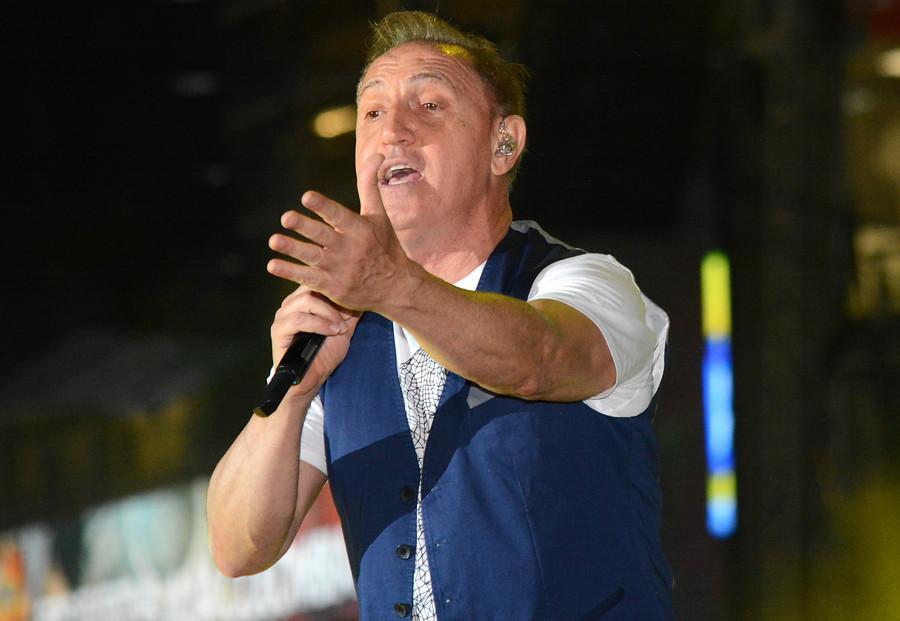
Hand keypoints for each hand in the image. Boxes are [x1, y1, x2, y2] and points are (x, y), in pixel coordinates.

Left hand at [267, 153, 417, 312]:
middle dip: (305, 227)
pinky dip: (290, 273)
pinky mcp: (332, 287)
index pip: (339, 216)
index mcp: (359, 230)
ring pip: (312, 256)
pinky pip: (308, 279)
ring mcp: (340, 270)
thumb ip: (370, 186)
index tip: (307, 197)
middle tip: (286, 217)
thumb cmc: (385, 246)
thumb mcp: (379, 216)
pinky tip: (273, 264)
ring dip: (292, 248)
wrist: (396, 288)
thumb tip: (376, 154)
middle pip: (323, 236)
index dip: (323, 206)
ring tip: (274, 240)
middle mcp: (349, 249)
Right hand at [270, 286, 358, 396]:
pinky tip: (331, 331)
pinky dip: (318, 324)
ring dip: (328, 313)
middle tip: (346, 316)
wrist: (312, 379)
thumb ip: (350, 312)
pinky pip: (298, 319)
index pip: (317, 280)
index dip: (336, 288)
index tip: (352, 302)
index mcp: (303, 300)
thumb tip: (364, 293)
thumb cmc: (325, 355)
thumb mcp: (343, 328)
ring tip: (339, 327)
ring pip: (305, 300)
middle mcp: (290, 304)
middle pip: (311, 286)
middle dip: (333, 300)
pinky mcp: (278, 330)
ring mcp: (282, 316)